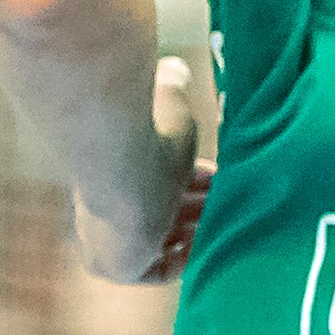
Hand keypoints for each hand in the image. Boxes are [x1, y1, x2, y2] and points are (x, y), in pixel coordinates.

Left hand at [74, 56, 210, 284]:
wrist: (116, 152)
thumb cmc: (140, 126)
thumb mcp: (166, 103)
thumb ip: (171, 85)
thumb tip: (174, 65)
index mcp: (107, 173)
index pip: (151, 183)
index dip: (189, 179)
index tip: (217, 172)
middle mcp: (103, 209)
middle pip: (160, 213)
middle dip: (199, 205)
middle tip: (231, 198)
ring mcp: (107, 242)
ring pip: (164, 239)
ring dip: (198, 230)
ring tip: (230, 217)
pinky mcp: (116, 268)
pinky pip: (162, 269)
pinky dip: (191, 257)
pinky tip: (215, 240)